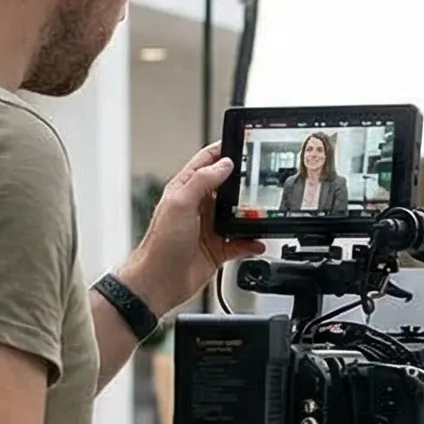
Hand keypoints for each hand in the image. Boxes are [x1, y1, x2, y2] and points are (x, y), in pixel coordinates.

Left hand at [124, 145, 264, 316]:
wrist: (160, 281)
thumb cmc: (161, 244)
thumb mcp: (180, 203)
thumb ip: (202, 180)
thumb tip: (224, 164)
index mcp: (186, 189)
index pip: (207, 161)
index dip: (224, 150)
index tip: (243, 143)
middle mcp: (199, 206)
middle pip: (227, 187)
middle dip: (245, 183)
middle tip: (261, 178)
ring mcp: (209, 227)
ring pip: (237, 214)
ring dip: (251, 214)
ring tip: (263, 211)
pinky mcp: (218, 248)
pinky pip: (241, 242)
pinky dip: (251, 242)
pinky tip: (257, 241)